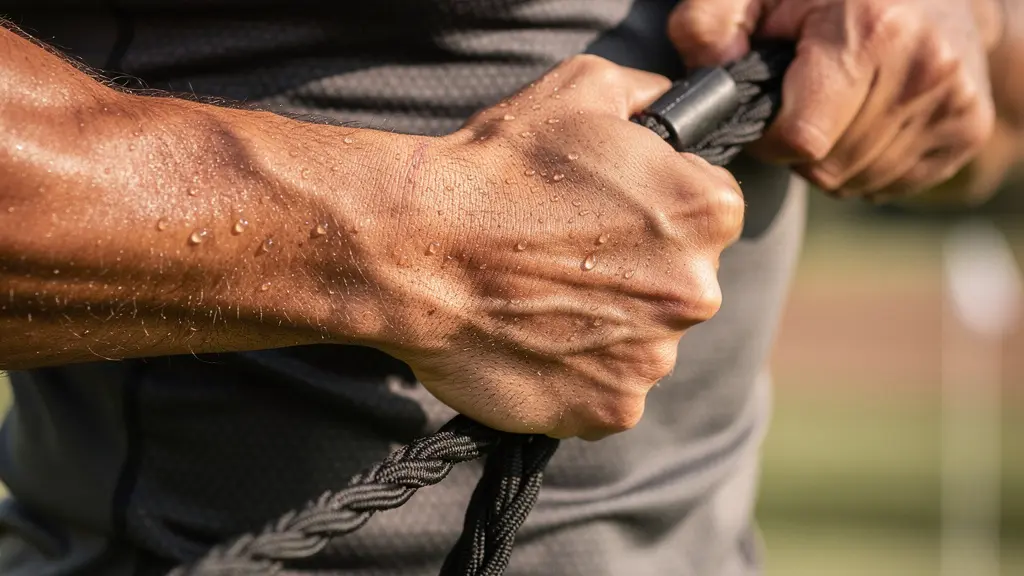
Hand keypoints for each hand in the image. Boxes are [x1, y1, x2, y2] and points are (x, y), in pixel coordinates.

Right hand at [373, 56, 743, 439]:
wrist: (418, 247)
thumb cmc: (499, 167)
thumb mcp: (583, 87)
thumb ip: (648, 94)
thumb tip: (669, 104)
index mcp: (707, 211)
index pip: (711, 212)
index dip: (659, 209)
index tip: (611, 214)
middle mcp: (697, 291)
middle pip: (681, 283)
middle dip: (638, 272)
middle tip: (567, 258)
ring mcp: (654, 358)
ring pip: (643, 341)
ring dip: (607, 326)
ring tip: (541, 299)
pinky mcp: (611, 407)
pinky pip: (608, 391)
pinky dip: (579, 374)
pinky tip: (535, 341)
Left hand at [668, 0, 1004, 202]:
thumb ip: (710, 24)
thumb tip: (707, 75)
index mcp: (868, 32)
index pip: (800, 138)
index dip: (768, 140)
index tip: (763, 114)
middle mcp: (921, 69)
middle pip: (828, 166)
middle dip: (799, 149)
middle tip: (799, 105)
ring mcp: (952, 102)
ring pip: (857, 181)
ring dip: (830, 159)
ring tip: (833, 109)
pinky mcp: (968, 129)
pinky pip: (891, 184)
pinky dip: (865, 166)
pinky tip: (864, 121)